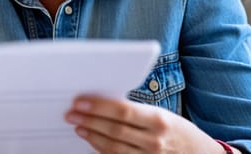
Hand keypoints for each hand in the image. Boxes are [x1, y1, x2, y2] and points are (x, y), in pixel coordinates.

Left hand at [65, 96, 235, 153]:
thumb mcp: (163, 115)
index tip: (79, 101)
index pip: (122, 111)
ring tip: (78, 125)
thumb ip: (137, 111)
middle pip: (114, 130)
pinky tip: (92, 140)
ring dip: (92, 136)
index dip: (98, 106)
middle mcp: (154, 140)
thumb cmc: (179, 131)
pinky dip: (101, 149)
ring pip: (113, 147)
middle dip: (89, 120)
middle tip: (71, 113)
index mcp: (159, 120)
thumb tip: (103, 101)